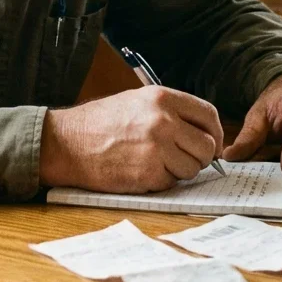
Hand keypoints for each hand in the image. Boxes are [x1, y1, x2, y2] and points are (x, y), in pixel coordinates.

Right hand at [39, 86, 223, 192]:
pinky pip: (171, 183)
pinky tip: (140, 171)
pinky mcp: (147, 174)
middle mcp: (163, 121)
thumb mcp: (137, 101)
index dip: (215, 133)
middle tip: (184, 159)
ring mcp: (156, 148)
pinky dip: (160, 182)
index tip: (211, 144)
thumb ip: (171, 112)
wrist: (66, 143)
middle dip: (200, 157)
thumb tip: (203, 133)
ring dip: (179, 171)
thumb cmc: (100, 123)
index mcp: (162, 98)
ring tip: (155, 163)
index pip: (209, 115)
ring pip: (192, 169)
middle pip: (207, 146)